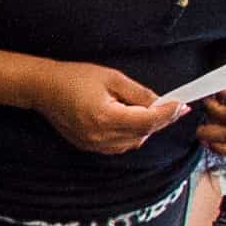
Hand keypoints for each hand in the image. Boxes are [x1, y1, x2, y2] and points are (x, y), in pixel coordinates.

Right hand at [27, 60, 184, 156]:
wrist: (43, 88)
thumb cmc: (74, 78)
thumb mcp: (112, 78)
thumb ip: (139, 93)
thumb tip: (163, 102)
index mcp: (105, 117)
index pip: (147, 120)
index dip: (168, 113)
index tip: (182, 105)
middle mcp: (100, 136)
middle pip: (144, 133)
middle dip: (160, 120)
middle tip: (171, 106)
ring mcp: (94, 145)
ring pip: (134, 143)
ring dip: (146, 128)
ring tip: (144, 110)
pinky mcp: (90, 147)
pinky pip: (120, 146)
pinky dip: (132, 135)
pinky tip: (129, 120)